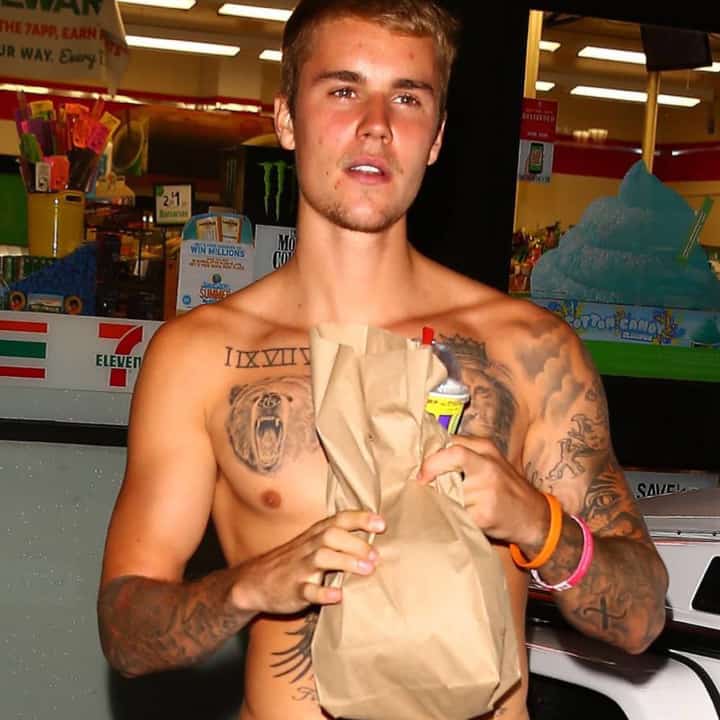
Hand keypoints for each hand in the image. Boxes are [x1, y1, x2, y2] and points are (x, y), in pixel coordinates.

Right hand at [231, 511, 384, 614]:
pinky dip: (322, 592)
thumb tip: (376, 539)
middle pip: (332, 535)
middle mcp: (309, 547)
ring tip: (367, 570)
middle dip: (356, 543)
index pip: (339, 519)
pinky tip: (337, 595)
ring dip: (346, 562)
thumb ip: (340, 539)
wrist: (255, 582)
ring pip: (322, 558)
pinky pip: (307, 590)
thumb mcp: (313, 543)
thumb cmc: (295, 561)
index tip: (382, 524)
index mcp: (316, 534)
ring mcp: (300, 568)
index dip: (360, 518)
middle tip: (377, 555)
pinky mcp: (293, 590)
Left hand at [417, 435, 547, 546]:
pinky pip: (456, 512)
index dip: (431, 457)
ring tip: (450, 503)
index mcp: (485, 448)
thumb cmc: (505, 488)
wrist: (534, 517)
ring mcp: (487, 489)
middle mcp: (487, 465)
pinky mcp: (484, 513)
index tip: (421, 472)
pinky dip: (452, 515)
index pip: (451, 443)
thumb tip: (426, 456)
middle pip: (450, 458)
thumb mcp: (489, 461)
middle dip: (432, 472)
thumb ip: (463, 453)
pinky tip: (461, 516)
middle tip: (423, 484)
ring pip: (448, 489)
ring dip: (442, 498)